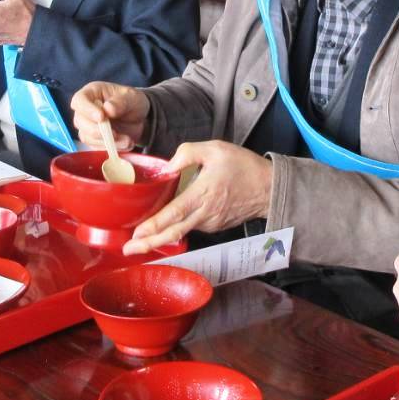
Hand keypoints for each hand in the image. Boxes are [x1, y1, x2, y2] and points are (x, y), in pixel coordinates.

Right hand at [71, 82, 150, 150]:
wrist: (139, 118)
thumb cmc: (132, 102)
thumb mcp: (132, 98)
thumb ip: (121, 102)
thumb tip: (108, 108)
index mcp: (92, 93)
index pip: (79, 100)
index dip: (87, 110)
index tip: (101, 117)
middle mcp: (85, 109)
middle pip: (80, 121)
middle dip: (97, 130)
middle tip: (115, 133)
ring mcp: (87, 125)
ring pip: (87, 137)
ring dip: (107, 141)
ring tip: (127, 140)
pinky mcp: (93, 140)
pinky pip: (96, 147)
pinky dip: (111, 148)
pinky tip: (126, 143)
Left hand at [122, 141, 270, 254]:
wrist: (269, 188)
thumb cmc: (244, 167)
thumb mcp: (216, 149)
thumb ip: (188, 152)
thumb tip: (167, 166)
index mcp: (203, 194)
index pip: (174, 213)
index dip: (154, 225)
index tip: (137, 234)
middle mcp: (205, 213)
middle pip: (173, 232)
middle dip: (149, 244)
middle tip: (128, 250)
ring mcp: (210, 223)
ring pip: (181, 231)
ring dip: (160, 236)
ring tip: (139, 239)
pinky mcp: (214, 226)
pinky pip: (191, 226)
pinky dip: (175, 229)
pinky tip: (163, 227)